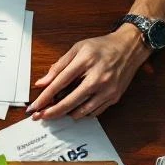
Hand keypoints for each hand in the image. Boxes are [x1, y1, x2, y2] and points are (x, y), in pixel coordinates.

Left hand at [28, 26, 149, 119]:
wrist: (130, 47)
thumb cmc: (102, 47)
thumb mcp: (78, 49)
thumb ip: (59, 66)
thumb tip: (42, 83)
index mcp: (86, 61)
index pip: (60, 83)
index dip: (45, 97)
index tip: (34, 107)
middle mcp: (98, 77)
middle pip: (69, 101)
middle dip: (52, 112)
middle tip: (40, 117)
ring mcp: (107, 89)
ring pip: (81, 111)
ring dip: (66, 114)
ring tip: (56, 112)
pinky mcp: (114, 97)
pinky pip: (93, 112)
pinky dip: (81, 113)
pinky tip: (74, 109)